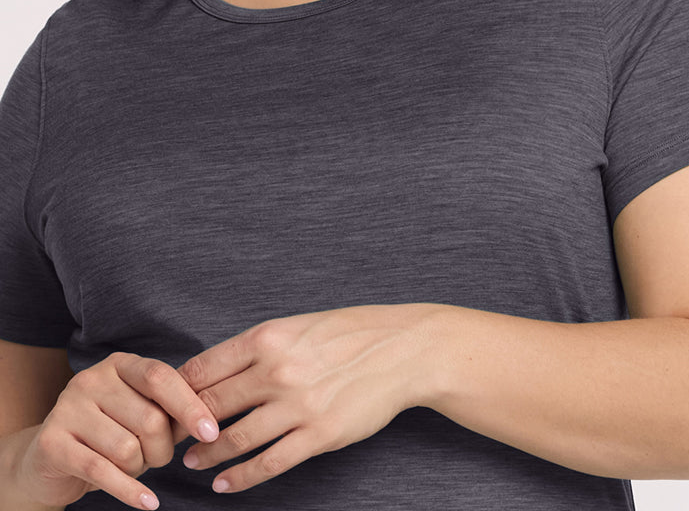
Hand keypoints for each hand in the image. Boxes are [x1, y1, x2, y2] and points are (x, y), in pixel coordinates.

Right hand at [14, 351, 219, 509]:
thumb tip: (208, 421)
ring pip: (127, 448)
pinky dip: (130, 491)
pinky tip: (148, 502)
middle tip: (156, 458)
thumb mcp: (138, 414)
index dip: (189, 405)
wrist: (47, 460)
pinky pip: (101, 471)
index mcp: (119, 364)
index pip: (161, 377)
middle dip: (163, 449)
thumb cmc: (107, 435)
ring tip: (133, 468)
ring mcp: (68, 408)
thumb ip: (168, 412)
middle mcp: (92, 379)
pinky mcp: (52, 442)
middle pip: (149, 418)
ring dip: (140, 469)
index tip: (211, 432)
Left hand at [176, 303, 441, 492]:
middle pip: (211, 405)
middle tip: (167, 439)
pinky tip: (225, 484)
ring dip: (207, 455)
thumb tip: (215, 372)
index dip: (176, 391)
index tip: (164, 405)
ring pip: (234, 438)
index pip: (203, 368)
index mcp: (268, 336)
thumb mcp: (296, 326)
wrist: (401, 349)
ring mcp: (298, 404)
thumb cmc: (347, 333)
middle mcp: (277, 370)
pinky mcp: (320, 434)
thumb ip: (258, 348)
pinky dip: (241, 478)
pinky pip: (269, 463)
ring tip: (192, 462)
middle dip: (184, 426)